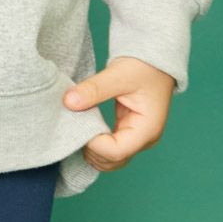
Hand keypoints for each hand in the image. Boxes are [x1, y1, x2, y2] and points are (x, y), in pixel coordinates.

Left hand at [62, 56, 176, 172]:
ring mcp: (137, 137)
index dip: (94, 144)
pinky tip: (86, 127)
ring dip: (93, 149)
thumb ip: (93, 89)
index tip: (79, 124)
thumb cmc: (142, 66)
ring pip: (111, 159)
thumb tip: (68, 102)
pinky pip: (111, 147)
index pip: (116, 152)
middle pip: (114, 162)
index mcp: (147, 129)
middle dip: (91, 149)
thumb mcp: (117, 74)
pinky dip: (97, 143)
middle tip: (76, 125)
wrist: (153, 59)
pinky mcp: (129, 131)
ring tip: (80, 125)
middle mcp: (144, 139)